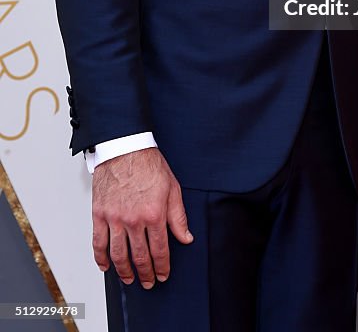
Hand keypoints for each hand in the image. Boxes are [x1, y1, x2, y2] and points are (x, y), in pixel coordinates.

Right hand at [92, 147, 192, 288]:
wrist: (125, 148)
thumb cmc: (149, 165)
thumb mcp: (172, 188)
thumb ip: (178, 217)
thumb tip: (186, 238)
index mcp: (154, 214)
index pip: (160, 250)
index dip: (162, 266)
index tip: (163, 275)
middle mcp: (134, 220)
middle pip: (139, 256)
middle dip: (146, 273)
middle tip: (148, 282)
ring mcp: (115, 218)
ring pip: (119, 255)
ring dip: (125, 272)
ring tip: (130, 279)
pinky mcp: (99, 214)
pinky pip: (98, 243)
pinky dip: (101, 258)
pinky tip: (106, 267)